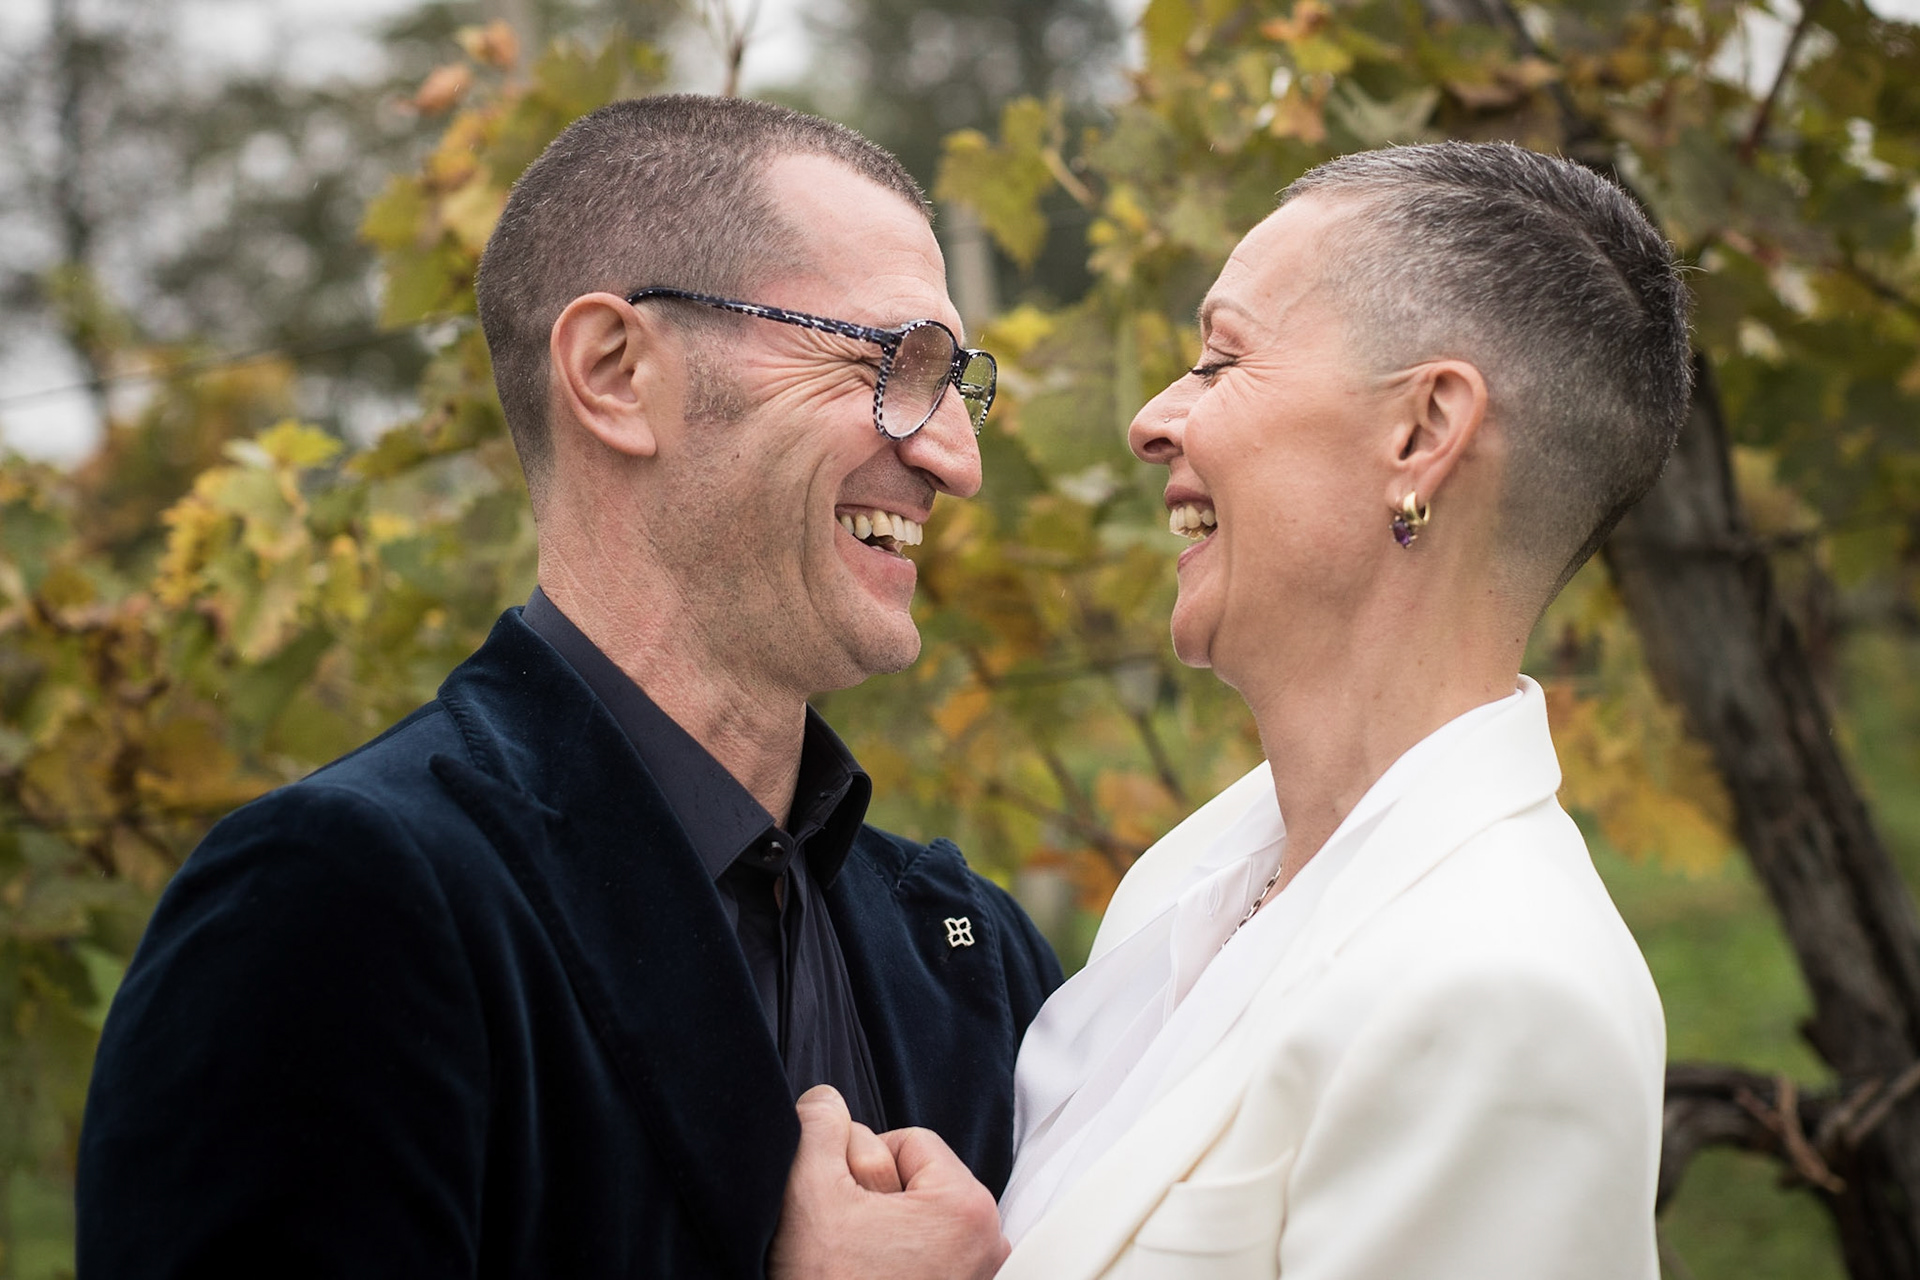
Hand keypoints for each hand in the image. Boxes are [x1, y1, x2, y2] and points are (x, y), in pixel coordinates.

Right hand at [769, 1085, 1009, 1279]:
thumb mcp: (808, 1191)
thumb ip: (820, 1126)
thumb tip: (825, 1101)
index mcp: (967, 1210)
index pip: (911, 1143)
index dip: (864, 1165)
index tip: (846, 1207)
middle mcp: (989, 1247)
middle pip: (920, 1183)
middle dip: (876, 1202)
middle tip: (849, 1243)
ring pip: (919, 1224)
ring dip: (883, 1235)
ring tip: (858, 1265)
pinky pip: (926, 1258)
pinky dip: (896, 1264)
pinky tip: (868, 1277)